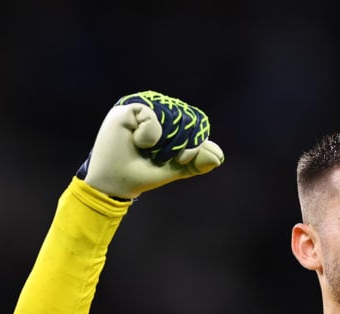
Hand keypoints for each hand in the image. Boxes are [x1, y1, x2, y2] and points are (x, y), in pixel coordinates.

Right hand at [77, 91, 224, 198]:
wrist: (120, 182)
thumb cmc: (146, 171)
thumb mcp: (179, 167)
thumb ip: (200, 160)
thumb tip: (219, 156)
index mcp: (173, 118)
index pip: (198, 122)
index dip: (194, 144)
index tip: (180, 160)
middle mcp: (160, 107)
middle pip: (188, 119)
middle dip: (179, 146)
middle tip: (160, 156)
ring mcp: (145, 105)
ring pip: (173, 118)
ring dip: (165, 143)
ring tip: (148, 149)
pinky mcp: (130, 107)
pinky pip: (154, 118)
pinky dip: (149, 136)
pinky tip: (135, 140)